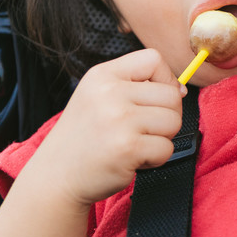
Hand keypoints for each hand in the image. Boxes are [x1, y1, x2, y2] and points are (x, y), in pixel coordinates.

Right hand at [27, 48, 183, 206]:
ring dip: (161, 138)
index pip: (153, 59)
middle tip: (142, 130)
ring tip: (135, 144)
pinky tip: (132, 159)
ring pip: (173, 121)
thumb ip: (134, 86)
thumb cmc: (83, 138)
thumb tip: (180, 89)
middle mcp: (109, 93)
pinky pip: (166, 148)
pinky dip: (155, 159)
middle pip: (171, 95)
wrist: (56, 177)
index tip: (156, 99)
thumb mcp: (97, 97)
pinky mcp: (128, 147)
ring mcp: (119, 120)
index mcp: (102, 75)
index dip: (165, 79)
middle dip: (166, 116)